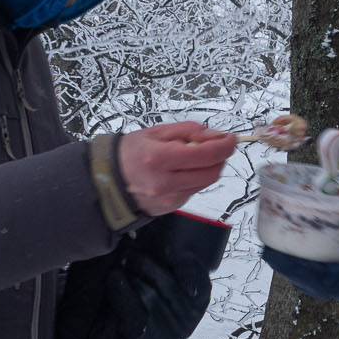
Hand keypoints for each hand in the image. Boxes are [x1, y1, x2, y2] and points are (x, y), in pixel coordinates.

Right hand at [117, 122, 235, 216]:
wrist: (108, 179)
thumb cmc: (131, 152)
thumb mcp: (157, 132)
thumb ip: (189, 130)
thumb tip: (216, 135)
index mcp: (159, 158)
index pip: (206, 154)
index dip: (224, 146)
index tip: (231, 138)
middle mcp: (165, 182)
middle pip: (211, 173)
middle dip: (220, 158)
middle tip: (217, 146)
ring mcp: (168, 199)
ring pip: (205, 183)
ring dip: (209, 168)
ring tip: (195, 157)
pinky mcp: (171, 208)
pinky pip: (193, 191)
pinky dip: (195, 179)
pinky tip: (182, 171)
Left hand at [262, 198, 338, 334]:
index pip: (315, 276)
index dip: (288, 264)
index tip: (266, 251)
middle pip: (312, 280)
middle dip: (289, 263)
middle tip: (269, 241)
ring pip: (323, 279)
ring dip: (304, 264)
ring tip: (288, 242)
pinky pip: (337, 275)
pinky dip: (322, 262)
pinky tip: (321, 244)